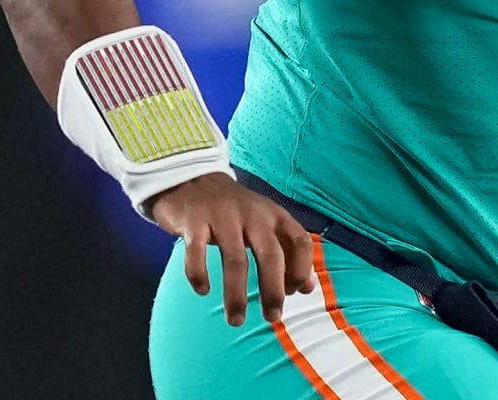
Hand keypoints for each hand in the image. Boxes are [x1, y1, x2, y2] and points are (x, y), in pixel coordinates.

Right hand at [148, 173, 316, 326]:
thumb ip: (287, 250)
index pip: (300, 242)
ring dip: (236, 295)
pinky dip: (199, 274)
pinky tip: (203, 290)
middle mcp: (252, 214)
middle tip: (272, 317)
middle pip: (271, 255)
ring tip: (236, 320)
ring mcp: (222, 216)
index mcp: (273, 214)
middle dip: (273, 290)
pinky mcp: (194, 221)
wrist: (191, 178)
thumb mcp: (265, 223)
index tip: (293, 292)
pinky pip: (197, 253)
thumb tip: (307, 288)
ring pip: (235, 260)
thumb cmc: (233, 210)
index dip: (301, 269)